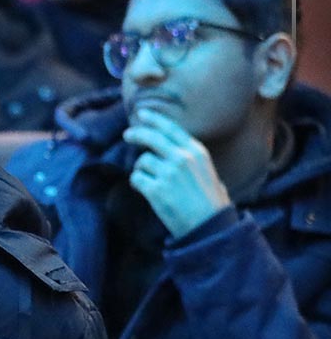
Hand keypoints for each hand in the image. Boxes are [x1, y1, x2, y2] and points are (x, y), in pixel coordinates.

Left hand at [123, 109, 232, 239]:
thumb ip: (191, 159)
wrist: (209, 225)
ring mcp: (168, 173)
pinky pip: (136, 178)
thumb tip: (174, 149)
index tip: (142, 114)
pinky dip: (137, 183)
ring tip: (150, 180)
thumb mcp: (209, 171)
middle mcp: (182, 158)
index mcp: (197, 152)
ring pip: (142, 161)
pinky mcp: (155, 189)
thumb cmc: (211, 201)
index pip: (171, 128)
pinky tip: (145, 190)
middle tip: (128, 134)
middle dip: (137, 134)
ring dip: (142, 169)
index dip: (155, 119)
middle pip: (151, 137)